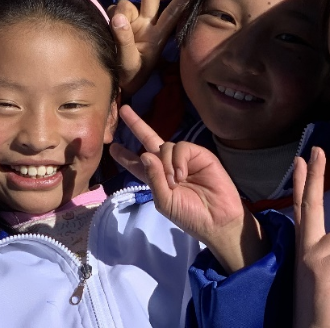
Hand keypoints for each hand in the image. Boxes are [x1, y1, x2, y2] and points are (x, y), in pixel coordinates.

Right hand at [109, 0, 197, 95]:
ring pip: (124, 5)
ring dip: (119, 14)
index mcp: (157, 35)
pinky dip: (110, 18)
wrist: (119, 84)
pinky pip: (113, 11)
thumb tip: (118, 16)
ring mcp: (132, 22)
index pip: (173, 12)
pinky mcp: (118, 23)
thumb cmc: (131, 76)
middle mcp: (146, 24)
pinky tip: (109, 31)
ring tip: (115, 37)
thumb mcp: (129, 62)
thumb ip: (123, 39)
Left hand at [109, 105, 262, 272]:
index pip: (137, 163)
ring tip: (175, 182)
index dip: (125, 155)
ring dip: (166, 163)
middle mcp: (168, 164)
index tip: (112, 147)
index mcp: (157, 178)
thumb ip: (153, 179)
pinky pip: (182, 147)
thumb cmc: (189, 215)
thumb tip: (144, 154)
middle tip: (124, 110)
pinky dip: (178, 160)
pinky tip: (183, 175)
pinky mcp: (199, 154)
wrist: (217, 220)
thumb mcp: (165, 202)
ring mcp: (184, 158)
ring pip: (165, 146)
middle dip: (136, 124)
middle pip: (149, 139)